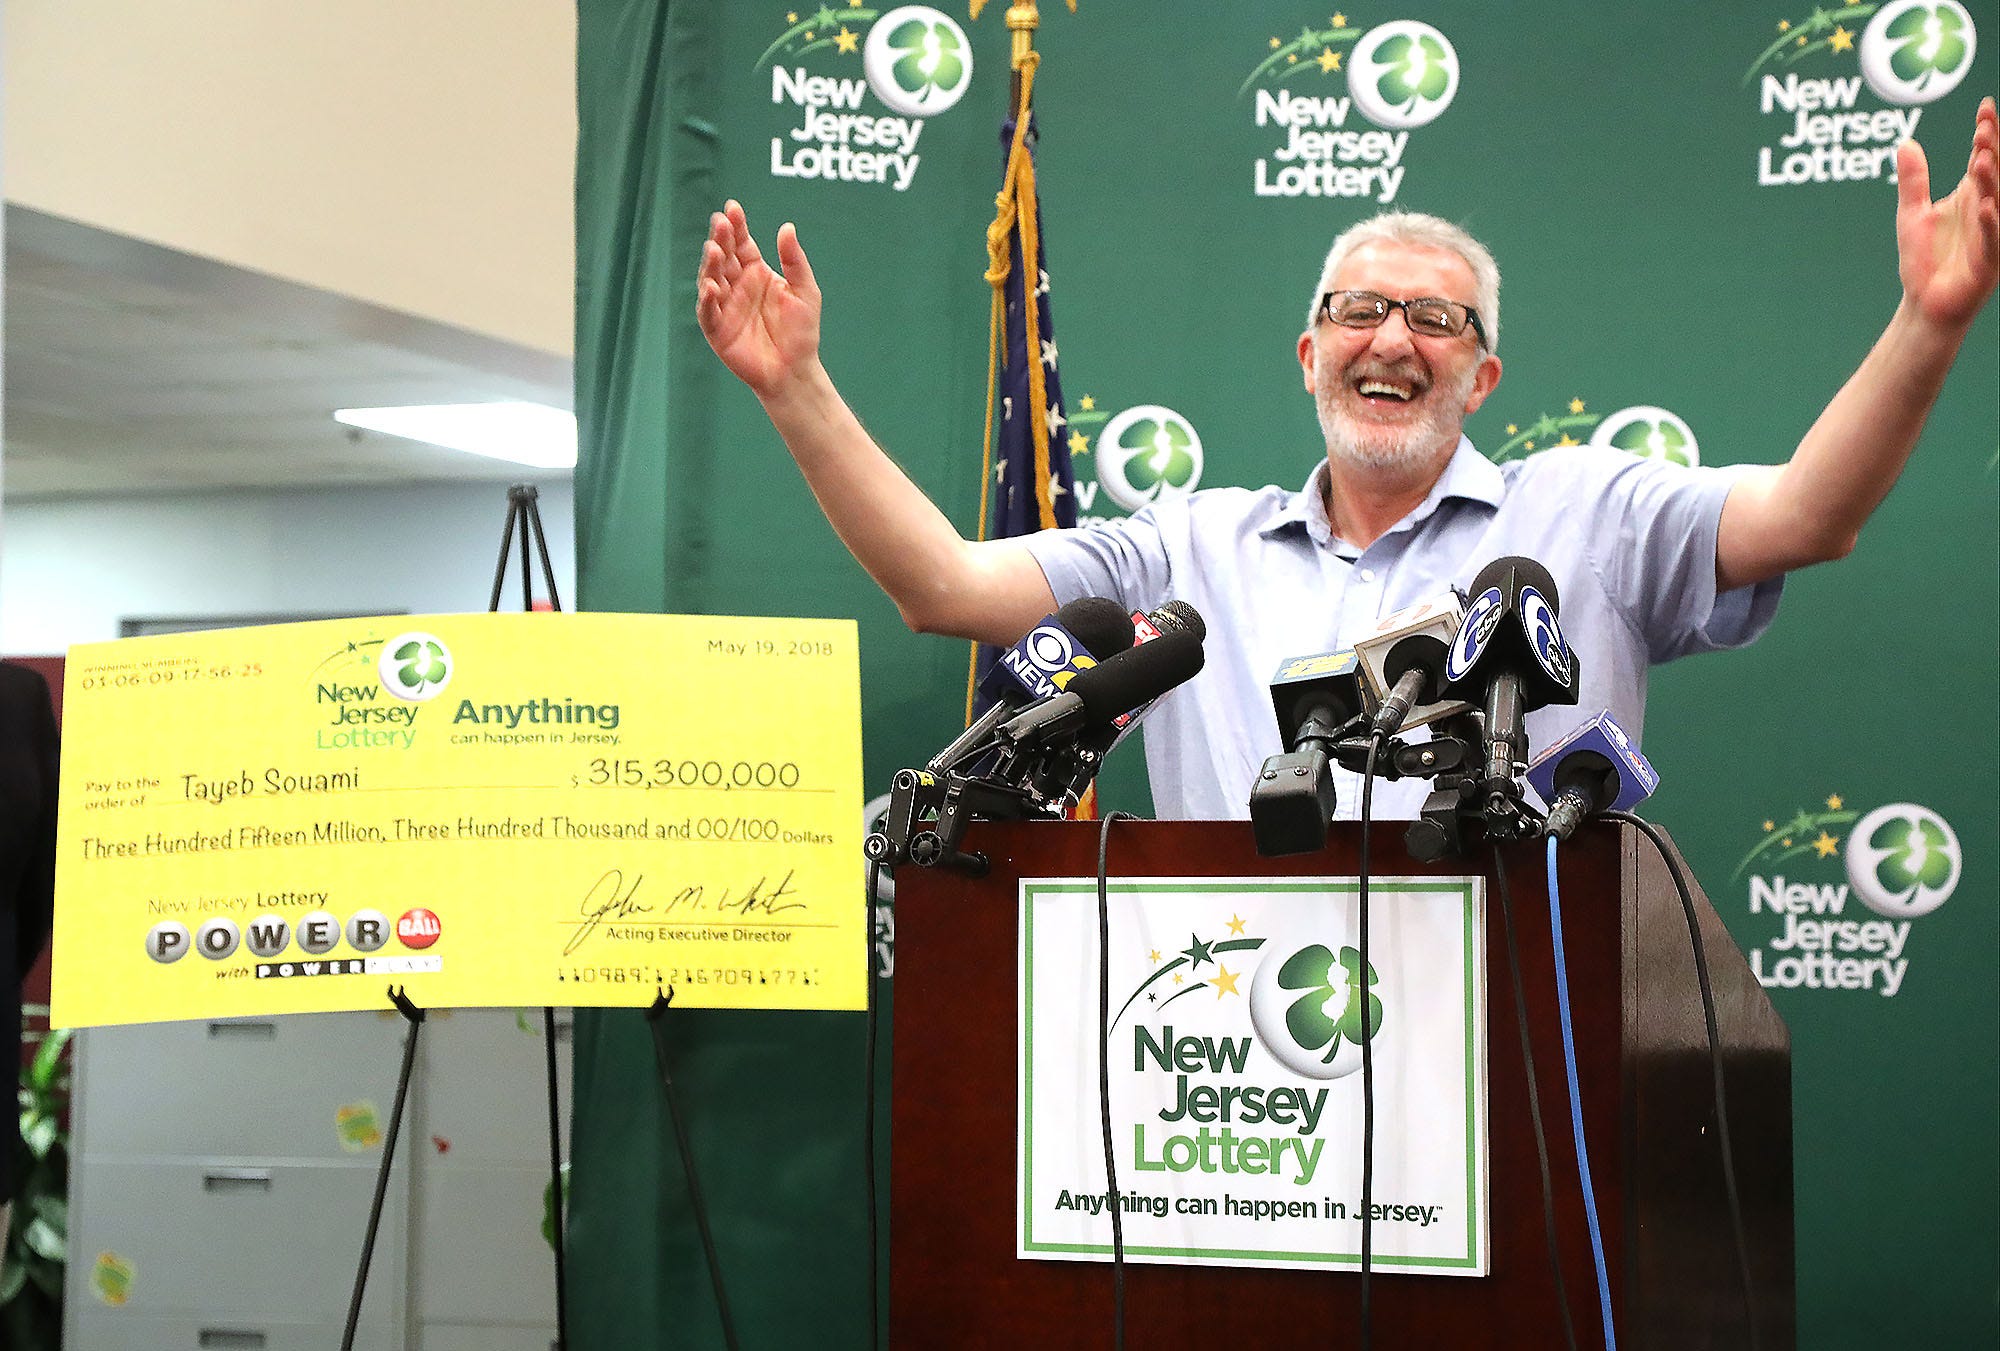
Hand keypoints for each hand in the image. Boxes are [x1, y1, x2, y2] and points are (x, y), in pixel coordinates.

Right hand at [696, 201, 821, 398]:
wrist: (795, 370)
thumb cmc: (801, 332)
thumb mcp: (805, 291)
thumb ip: (794, 261)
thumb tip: (787, 227)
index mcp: (756, 273)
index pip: (742, 244)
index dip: (736, 226)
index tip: (733, 208)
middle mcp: (737, 286)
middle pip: (724, 257)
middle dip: (721, 239)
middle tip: (720, 223)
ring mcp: (725, 306)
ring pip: (711, 280)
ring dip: (710, 265)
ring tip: (715, 250)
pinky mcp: (717, 330)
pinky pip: (708, 312)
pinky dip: (707, 300)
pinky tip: (711, 287)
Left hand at [1895, 96, 1999, 329]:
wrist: (1924, 304)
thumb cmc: (1922, 261)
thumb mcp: (1911, 214)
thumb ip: (1912, 180)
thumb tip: (1905, 143)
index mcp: (1971, 196)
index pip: (1982, 158)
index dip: (1986, 133)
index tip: (1985, 107)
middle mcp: (1986, 210)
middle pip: (1994, 174)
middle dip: (1992, 150)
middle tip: (1985, 126)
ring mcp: (1991, 234)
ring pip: (1996, 201)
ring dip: (1991, 181)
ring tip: (1981, 159)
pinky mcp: (1989, 262)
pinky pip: (1992, 239)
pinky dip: (1990, 223)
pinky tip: (1984, 206)